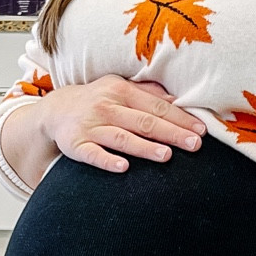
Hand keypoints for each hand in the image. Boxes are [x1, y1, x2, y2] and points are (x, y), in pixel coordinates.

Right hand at [40, 76, 205, 173]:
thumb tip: (179, 100)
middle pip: (143, 122)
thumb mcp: (120, 88)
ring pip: (121, 137)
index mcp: (121, 90)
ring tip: (167, 156)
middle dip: (171, 133)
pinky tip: (123, 167)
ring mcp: (90, 126)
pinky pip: (92, 155)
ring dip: (144, 147)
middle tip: (194, 145)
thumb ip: (148, 93)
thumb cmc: (97, 100)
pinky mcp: (75, 144)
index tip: (201, 131)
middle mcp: (106, 106)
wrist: (55, 110)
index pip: (156, 106)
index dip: (180, 118)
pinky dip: (107, 160)